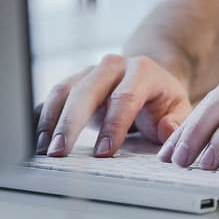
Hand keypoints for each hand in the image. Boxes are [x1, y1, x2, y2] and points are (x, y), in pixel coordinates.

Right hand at [35, 54, 191, 157]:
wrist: (147, 80)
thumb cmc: (162, 100)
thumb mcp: (179, 109)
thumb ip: (176, 121)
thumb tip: (167, 129)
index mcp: (143, 71)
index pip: (125, 97)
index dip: (114, 125)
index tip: (105, 152)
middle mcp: (113, 66)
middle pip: (87, 91)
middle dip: (72, 123)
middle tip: (60, 152)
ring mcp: (90, 71)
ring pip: (64, 91)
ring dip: (52, 121)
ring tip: (46, 151)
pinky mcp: (74, 81)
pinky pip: (53, 97)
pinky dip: (44, 118)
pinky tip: (39, 141)